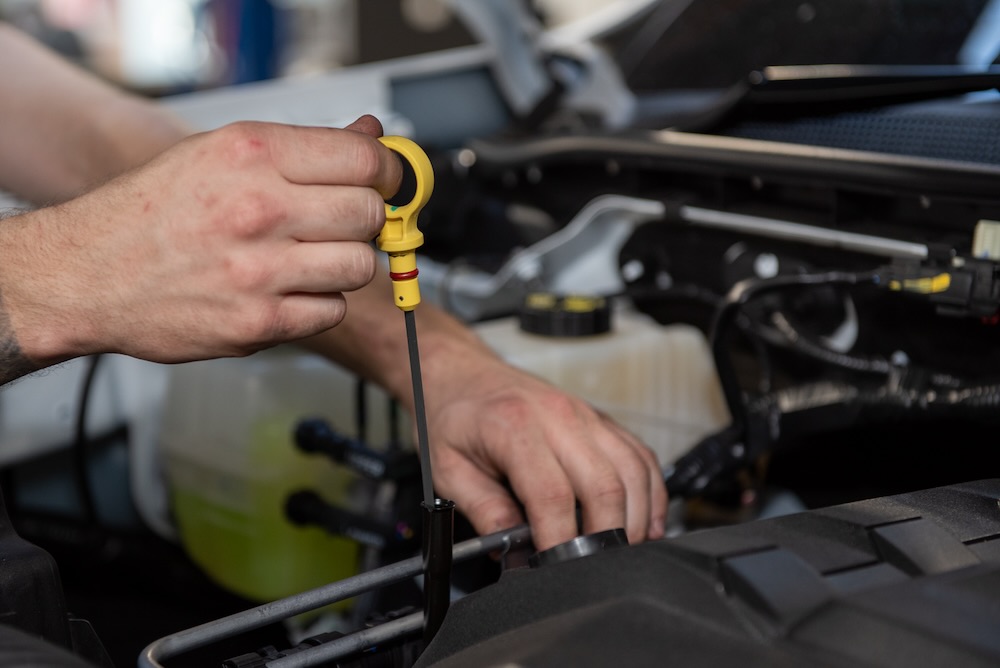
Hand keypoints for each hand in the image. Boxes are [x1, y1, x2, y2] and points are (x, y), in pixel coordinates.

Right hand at [0, 116, 401, 368]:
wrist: (86, 275)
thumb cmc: (151, 213)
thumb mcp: (221, 154)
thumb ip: (304, 147)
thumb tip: (372, 136)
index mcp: (251, 155)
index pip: (364, 161)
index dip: (388, 173)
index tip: (387, 182)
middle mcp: (258, 209)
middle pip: (369, 215)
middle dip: (365, 218)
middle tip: (341, 221)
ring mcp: (259, 271)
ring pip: (359, 266)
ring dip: (344, 263)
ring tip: (308, 258)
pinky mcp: (257, 324)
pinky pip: (331, 310)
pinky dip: (319, 302)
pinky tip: (287, 289)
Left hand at [423, 341, 667, 550]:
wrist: (462, 373)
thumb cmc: (455, 415)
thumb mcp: (448, 468)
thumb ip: (483, 512)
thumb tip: (515, 553)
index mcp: (516, 426)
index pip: (553, 496)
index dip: (561, 542)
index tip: (556, 569)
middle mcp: (559, 416)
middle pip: (605, 486)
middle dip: (605, 538)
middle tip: (591, 567)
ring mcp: (586, 415)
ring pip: (634, 471)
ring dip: (636, 518)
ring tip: (620, 550)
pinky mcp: (601, 419)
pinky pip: (641, 455)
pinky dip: (651, 492)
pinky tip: (644, 520)